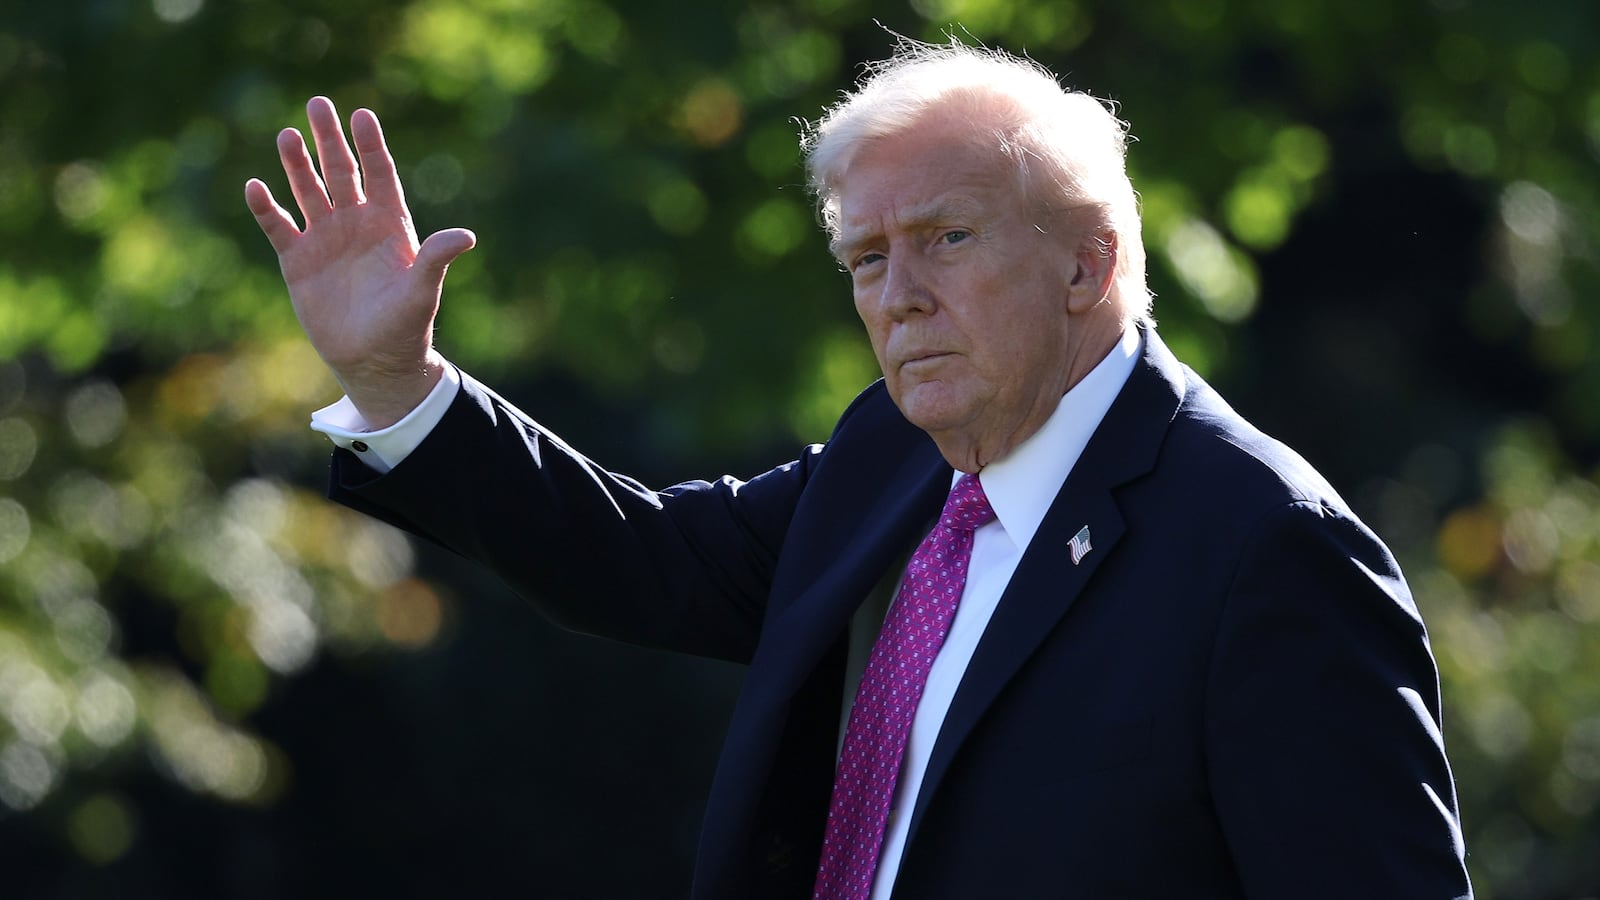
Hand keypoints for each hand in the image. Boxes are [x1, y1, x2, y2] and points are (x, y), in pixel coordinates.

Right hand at [244, 97, 475, 427]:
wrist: (374, 360)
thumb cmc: (406, 326)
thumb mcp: (423, 292)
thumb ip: (437, 260)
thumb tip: (466, 236)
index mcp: (389, 224)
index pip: (379, 175)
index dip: (370, 146)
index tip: (362, 116)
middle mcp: (355, 223)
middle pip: (341, 172)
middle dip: (329, 140)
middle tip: (318, 103)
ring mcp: (325, 239)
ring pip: (308, 191)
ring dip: (297, 165)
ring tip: (288, 136)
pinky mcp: (297, 260)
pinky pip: (278, 226)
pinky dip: (266, 208)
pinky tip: (256, 186)